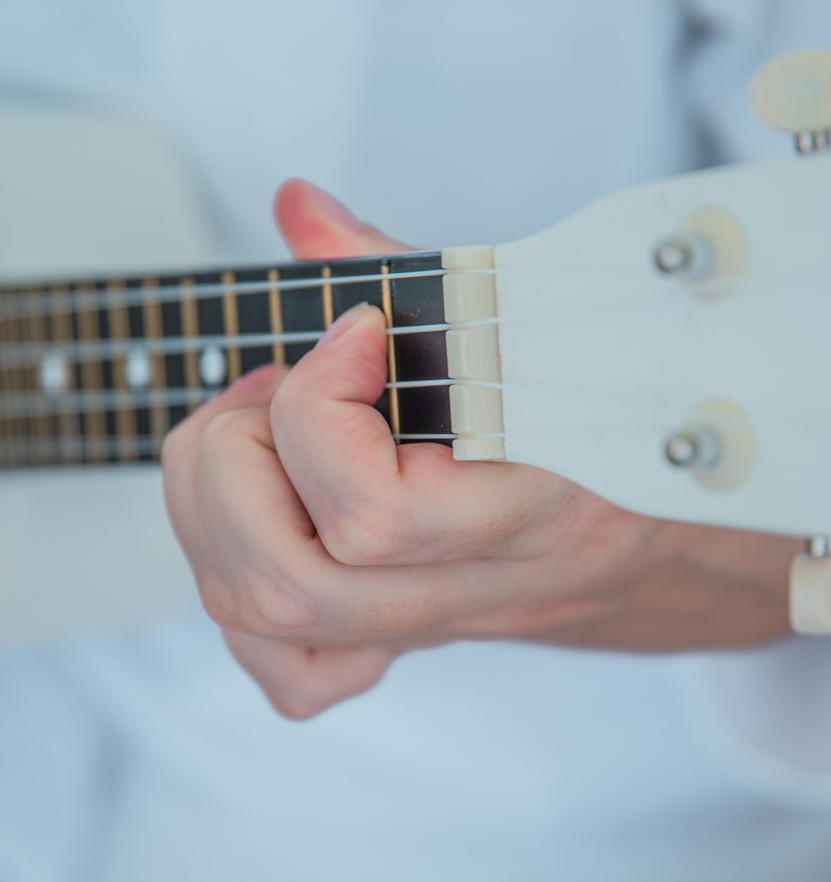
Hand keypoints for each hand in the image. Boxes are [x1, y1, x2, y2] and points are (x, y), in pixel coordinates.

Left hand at [163, 182, 798, 717]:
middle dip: (236, 459)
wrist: (668, 538)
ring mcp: (423, 626)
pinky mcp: (394, 647)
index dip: (320, 409)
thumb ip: (401, 266)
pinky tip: (271, 519)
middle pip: (285, 582)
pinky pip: (290, 674)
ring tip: (259, 431)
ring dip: (214, 505)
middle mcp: (467, 588)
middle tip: (275, 388)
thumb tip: (297, 208)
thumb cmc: (599, 414)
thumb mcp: (523, 325)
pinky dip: (242, 596)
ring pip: (263, 619)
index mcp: (525, 510)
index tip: (356, 332)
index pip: (373, 517)